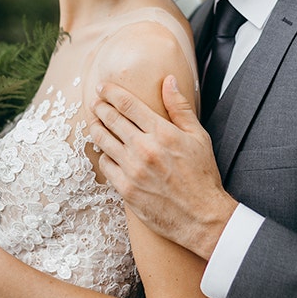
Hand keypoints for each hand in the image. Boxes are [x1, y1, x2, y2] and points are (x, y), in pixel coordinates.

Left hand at [89, 75, 237, 259]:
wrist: (202, 216)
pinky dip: (103, 155)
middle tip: (95, 102)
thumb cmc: (202, 176)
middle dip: (100, 107)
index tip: (103, 87)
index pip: (129, 105)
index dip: (111, 93)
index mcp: (163, 133)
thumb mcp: (198, 137)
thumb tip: (168, 81)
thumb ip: (180, 108)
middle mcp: (145, 149)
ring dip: (95, 128)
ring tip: (94, 122)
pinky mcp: (126, 189)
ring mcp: (133, 170)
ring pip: (103, 141)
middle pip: (112, 120)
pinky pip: (106, 166)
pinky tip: (106, 151)